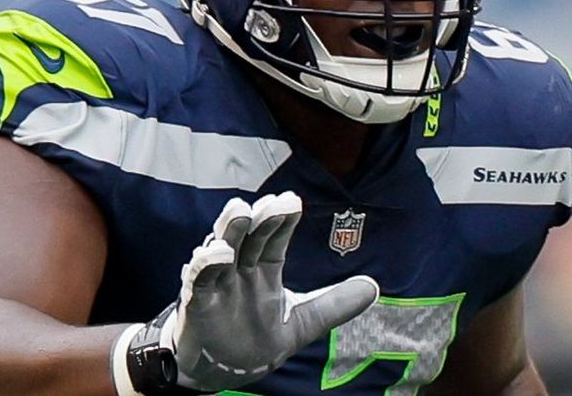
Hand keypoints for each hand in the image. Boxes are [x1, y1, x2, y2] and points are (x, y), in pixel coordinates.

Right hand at [146, 191, 378, 391]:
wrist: (220, 371)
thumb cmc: (255, 340)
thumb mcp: (302, 323)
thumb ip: (334, 304)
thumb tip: (374, 287)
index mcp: (264, 268)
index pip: (275, 238)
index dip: (282, 219)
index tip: (292, 200)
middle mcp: (240, 269)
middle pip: (250, 237)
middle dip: (260, 218)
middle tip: (272, 202)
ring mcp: (218, 283)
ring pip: (222, 249)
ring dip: (230, 230)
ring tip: (241, 211)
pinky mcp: (197, 302)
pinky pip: (199, 280)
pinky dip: (204, 265)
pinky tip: (215, 253)